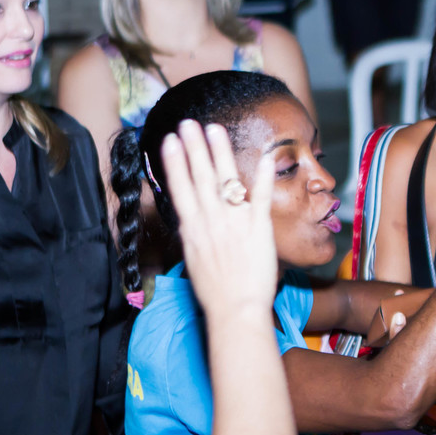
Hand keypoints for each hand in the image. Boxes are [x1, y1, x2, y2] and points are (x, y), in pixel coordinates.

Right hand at [160, 120, 276, 315]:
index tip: (170, 140)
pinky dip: (263, 176)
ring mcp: (234, 222)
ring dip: (220, 152)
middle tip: (189, 123)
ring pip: (225, 180)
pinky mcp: (259, 228)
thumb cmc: (215, 291)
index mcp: (192, 228)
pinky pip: (261, 197)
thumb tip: (191, 218)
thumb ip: (194, 234)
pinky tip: (265, 156)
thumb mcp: (194, 259)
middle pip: (200, 177)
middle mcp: (210, 221)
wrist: (235, 310)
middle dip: (193, 147)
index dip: (174, 162)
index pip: (180, 187)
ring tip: (215, 129)